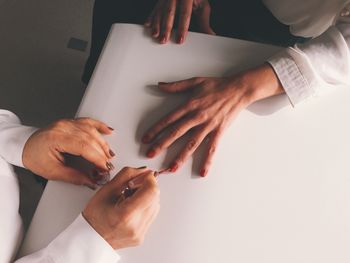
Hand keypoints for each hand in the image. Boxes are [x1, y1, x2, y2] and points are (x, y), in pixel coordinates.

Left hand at [22, 118, 114, 188]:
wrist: (25, 146)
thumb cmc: (34, 157)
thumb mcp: (52, 172)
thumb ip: (73, 177)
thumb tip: (90, 181)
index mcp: (57, 138)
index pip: (83, 146)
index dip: (97, 158)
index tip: (104, 168)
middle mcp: (63, 127)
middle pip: (90, 138)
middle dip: (102, 153)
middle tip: (107, 165)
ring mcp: (68, 123)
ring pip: (92, 130)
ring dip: (103, 143)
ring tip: (109, 155)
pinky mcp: (71, 122)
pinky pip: (88, 122)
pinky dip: (100, 126)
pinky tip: (109, 131)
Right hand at [83, 167, 159, 248]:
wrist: (90, 238)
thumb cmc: (95, 215)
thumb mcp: (107, 189)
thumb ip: (128, 175)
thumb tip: (145, 170)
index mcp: (125, 215)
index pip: (151, 191)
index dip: (149, 179)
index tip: (141, 176)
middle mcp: (136, 227)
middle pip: (155, 197)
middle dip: (147, 187)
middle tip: (132, 186)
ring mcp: (140, 233)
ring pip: (156, 205)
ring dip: (147, 196)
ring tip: (130, 197)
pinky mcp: (142, 236)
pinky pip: (151, 215)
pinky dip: (145, 206)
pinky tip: (132, 206)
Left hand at [142, 64, 283, 175]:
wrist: (238, 89)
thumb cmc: (217, 85)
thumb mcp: (195, 81)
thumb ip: (176, 86)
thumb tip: (160, 85)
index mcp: (189, 105)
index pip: (168, 119)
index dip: (155, 129)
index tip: (145, 139)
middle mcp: (196, 117)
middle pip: (176, 133)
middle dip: (162, 144)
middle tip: (150, 154)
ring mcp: (208, 126)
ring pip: (191, 144)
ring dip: (180, 157)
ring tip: (171, 168)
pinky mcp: (218, 132)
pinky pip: (211, 148)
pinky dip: (207, 160)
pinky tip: (203, 171)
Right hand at [144, 0, 214, 43]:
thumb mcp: (202, 8)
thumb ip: (204, 22)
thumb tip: (210, 36)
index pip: (185, 13)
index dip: (182, 28)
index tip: (180, 40)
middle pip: (170, 12)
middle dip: (166, 28)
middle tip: (164, 40)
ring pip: (160, 10)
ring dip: (157, 24)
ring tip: (155, 35)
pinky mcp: (161, 0)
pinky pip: (154, 8)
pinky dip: (151, 17)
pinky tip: (148, 25)